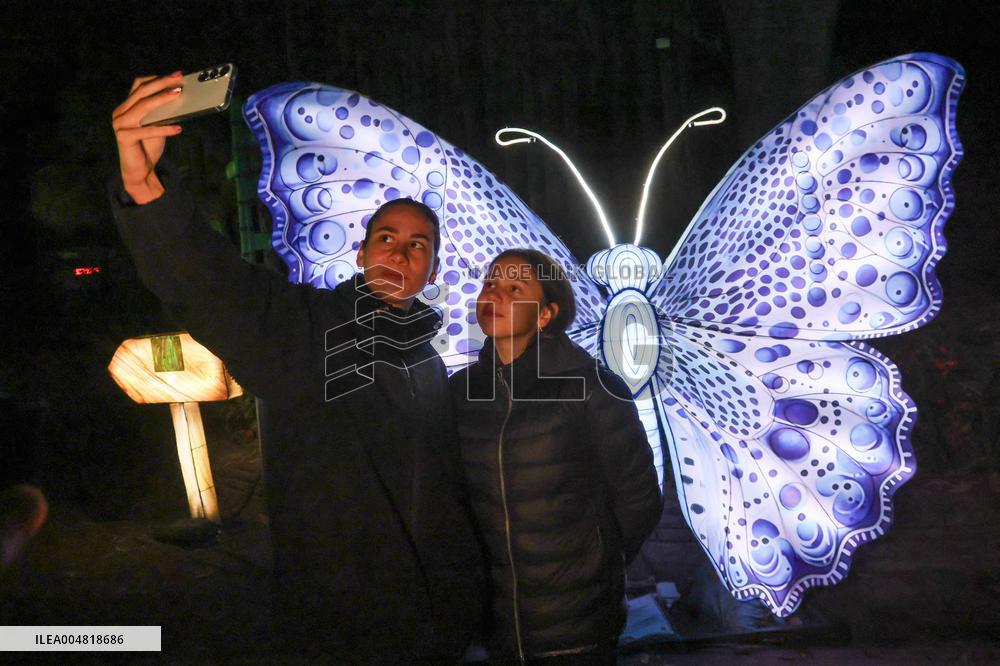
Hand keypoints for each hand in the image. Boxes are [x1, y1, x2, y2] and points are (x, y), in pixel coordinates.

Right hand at [111, 72, 184, 203]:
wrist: (140, 171)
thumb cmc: (148, 147)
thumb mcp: (157, 126)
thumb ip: (162, 112)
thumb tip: (179, 97)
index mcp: (126, 107)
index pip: (139, 85)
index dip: (157, 79)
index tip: (176, 76)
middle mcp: (120, 113)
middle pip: (142, 92)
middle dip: (162, 83)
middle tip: (179, 80)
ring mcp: (119, 124)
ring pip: (143, 106)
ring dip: (162, 99)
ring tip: (178, 95)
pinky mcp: (123, 137)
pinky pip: (147, 130)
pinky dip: (164, 128)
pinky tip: (178, 129)